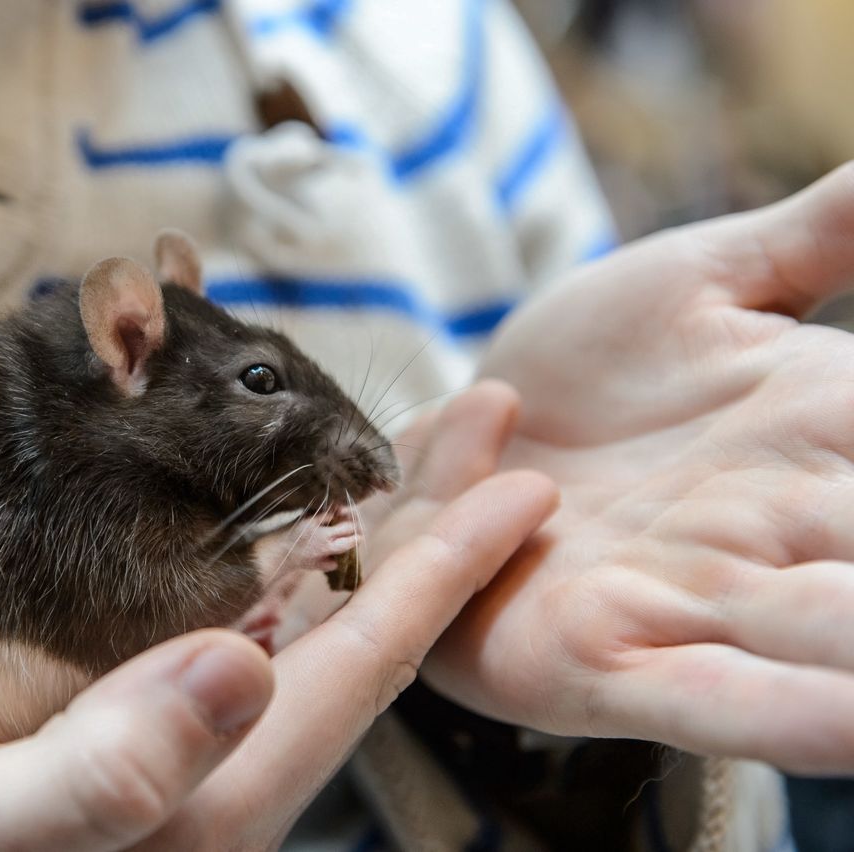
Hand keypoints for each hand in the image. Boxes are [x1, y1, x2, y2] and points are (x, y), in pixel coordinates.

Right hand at [0, 385, 556, 850]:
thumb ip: (103, 775)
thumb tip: (241, 668)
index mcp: (205, 794)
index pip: (358, 667)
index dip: (446, 570)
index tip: (523, 479)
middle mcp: (206, 758)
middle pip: (354, 628)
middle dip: (431, 519)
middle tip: (490, 417)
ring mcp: (165, 727)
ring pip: (299, 609)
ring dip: (361, 517)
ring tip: (412, 433)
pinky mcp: (115, 698)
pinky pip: (221, 602)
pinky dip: (265, 534)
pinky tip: (273, 493)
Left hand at [419, 164, 853, 773]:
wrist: (455, 437)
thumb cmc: (581, 371)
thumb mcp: (701, 283)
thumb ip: (823, 236)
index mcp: (826, 439)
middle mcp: (781, 536)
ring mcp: (693, 605)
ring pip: (835, 644)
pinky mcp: (597, 656)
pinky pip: (709, 696)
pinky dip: (789, 715)